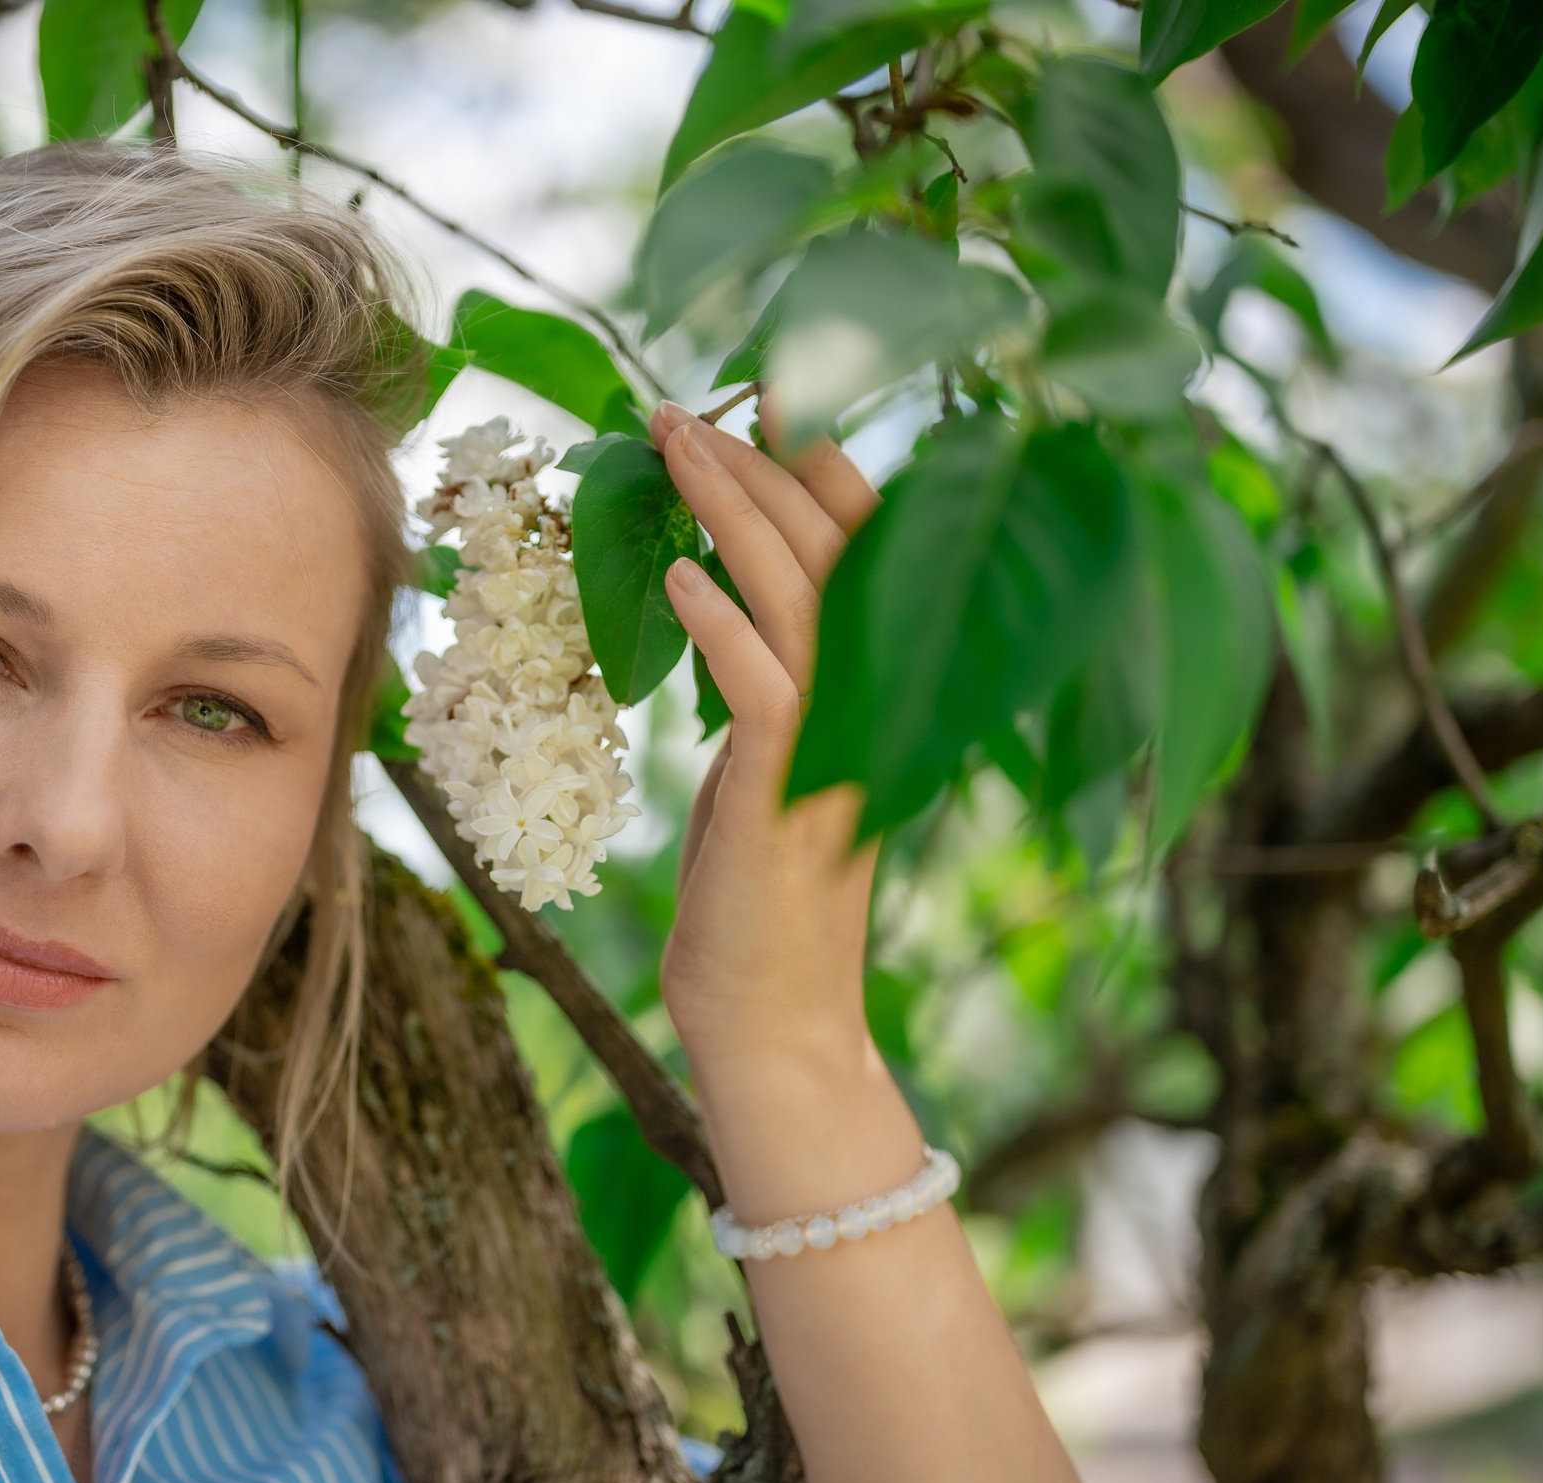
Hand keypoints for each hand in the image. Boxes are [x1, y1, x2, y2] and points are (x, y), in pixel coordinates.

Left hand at [652, 398, 883, 1115]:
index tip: (745, 400)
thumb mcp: (760, 768)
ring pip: (802, 594)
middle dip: (758, 461)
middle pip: (835, 547)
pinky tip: (674, 567)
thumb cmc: (751, 898)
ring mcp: (840, 746)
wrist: (771, 1022)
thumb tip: (716, 596)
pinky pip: (766, 685)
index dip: (812, 468)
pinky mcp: (791, 793)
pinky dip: (721, 620)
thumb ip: (759, 685)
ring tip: (669, 441)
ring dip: (733, 508)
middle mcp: (873, 703)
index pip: (862, 548)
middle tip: (681, 401)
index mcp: (873, 690)